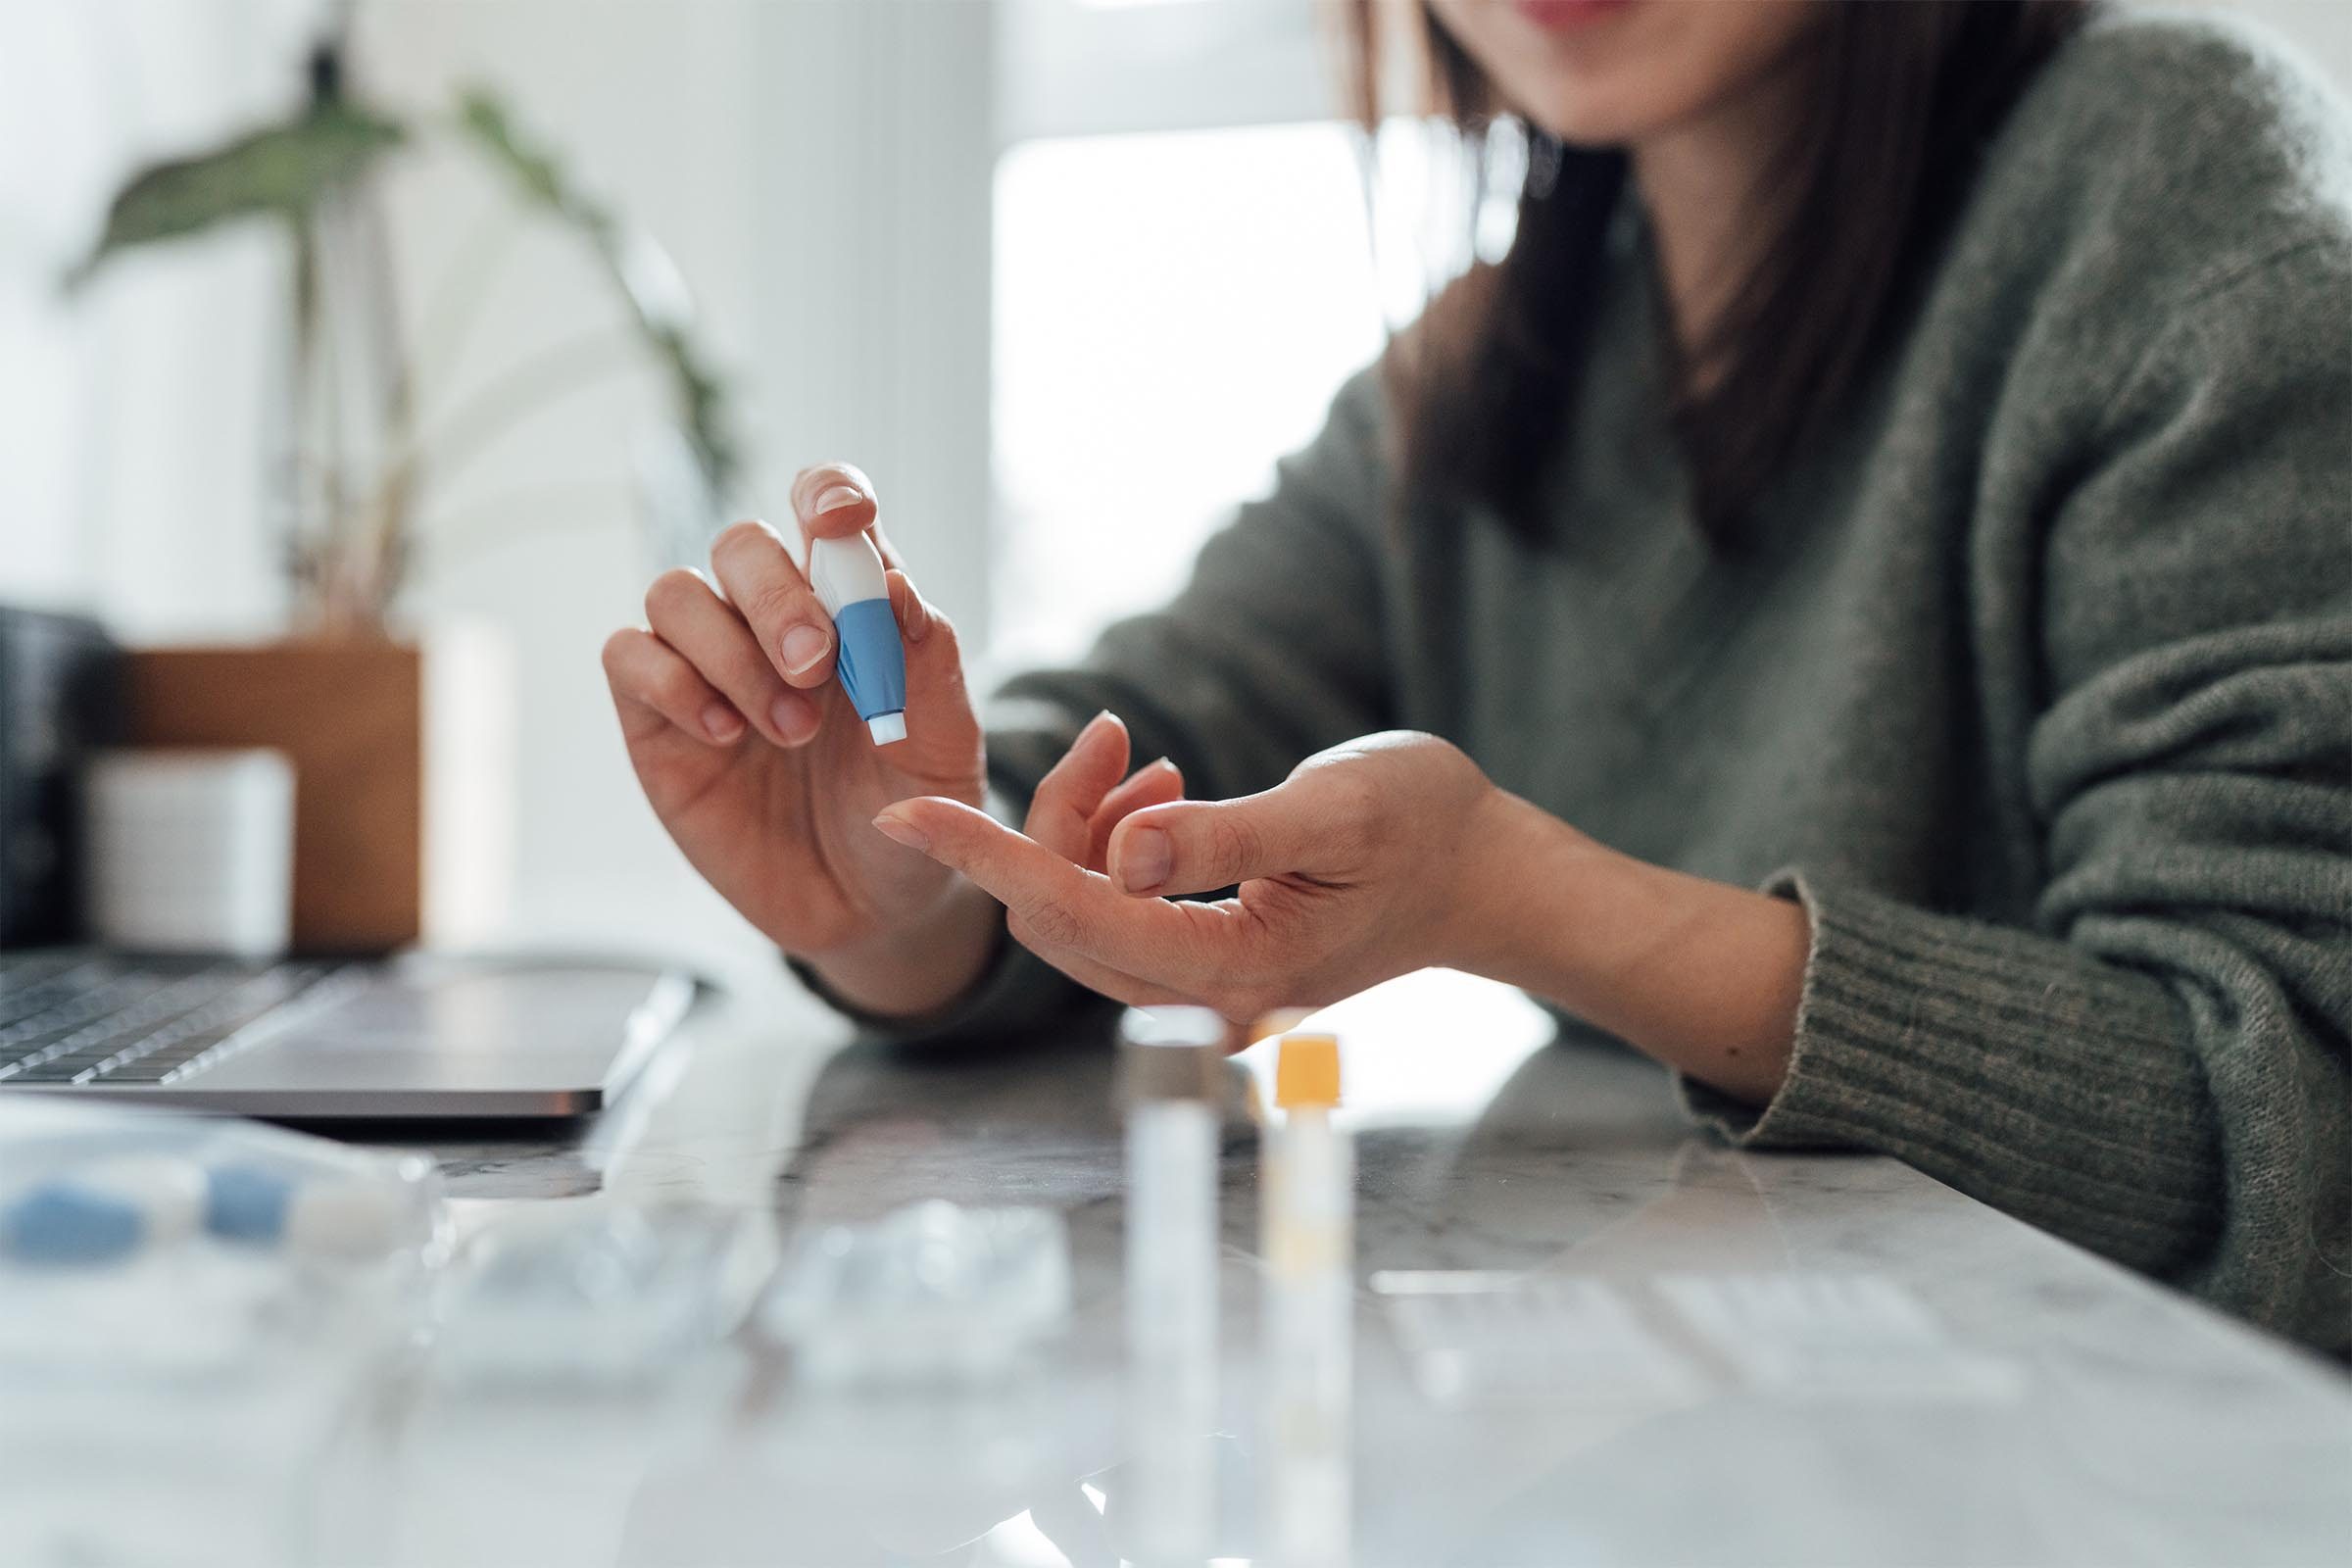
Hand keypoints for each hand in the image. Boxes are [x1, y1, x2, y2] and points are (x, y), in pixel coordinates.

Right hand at [602, 465, 1183, 1016]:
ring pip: (677, 593)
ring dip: (732, 653)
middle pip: (741, 545)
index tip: (843, 521)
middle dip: (777, 596)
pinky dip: (672, 682)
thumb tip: (894, 582)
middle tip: (816, 666)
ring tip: (788, 729)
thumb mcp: (944, 746)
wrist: (870, 907)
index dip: (825, 495)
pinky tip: (726, 735)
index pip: (824, 509)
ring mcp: (708, 666)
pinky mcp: (658, 720)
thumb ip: (929, 664)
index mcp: (849, 604)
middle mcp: (770, 620)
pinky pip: (628, 656)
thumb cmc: (911, 810)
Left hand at [870, 731, 1509, 1021]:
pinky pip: (1114, 913)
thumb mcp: (1333, 808)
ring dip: (1088, 831)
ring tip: (1158, 767)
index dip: (983, 857)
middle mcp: (1203, 1004)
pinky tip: (1165, 797)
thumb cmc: (1424, 827)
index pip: (1069, 913)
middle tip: (1112, 738)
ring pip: (1079, 913)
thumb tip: (1123, 853)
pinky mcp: (1199, 972)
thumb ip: (1224, 835)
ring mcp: (1201, 997)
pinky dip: (1113, 848)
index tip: (905, 812)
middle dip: (1051, 823)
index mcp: (1232, 972)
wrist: (1483, 874)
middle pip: (1059, 918)